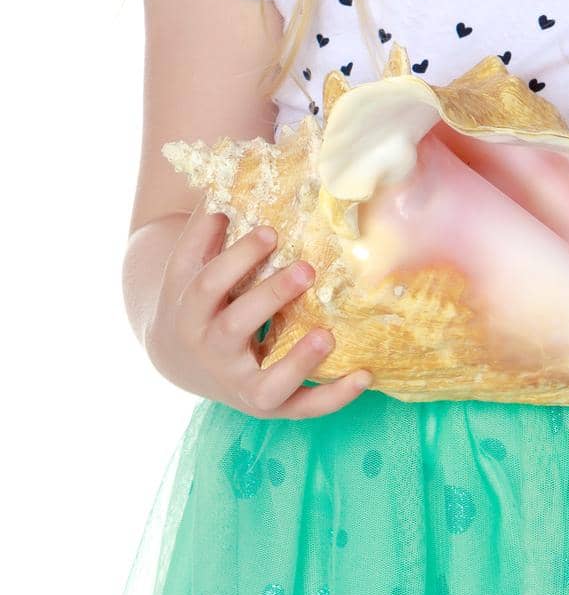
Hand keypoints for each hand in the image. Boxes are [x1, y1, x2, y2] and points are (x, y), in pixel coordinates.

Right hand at [145, 197, 373, 418]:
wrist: (178, 357)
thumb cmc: (196, 295)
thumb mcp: (188, 264)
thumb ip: (204, 230)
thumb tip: (231, 186)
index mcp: (191, 310)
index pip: (210, 282)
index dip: (240, 256)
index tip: (273, 231)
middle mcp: (212, 351)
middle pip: (236, 327)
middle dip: (271, 297)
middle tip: (306, 269)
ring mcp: (238, 384)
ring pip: (266, 384)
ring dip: (298, 363)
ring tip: (327, 335)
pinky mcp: (265, 405)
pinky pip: (300, 408)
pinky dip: (332, 397)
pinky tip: (365, 375)